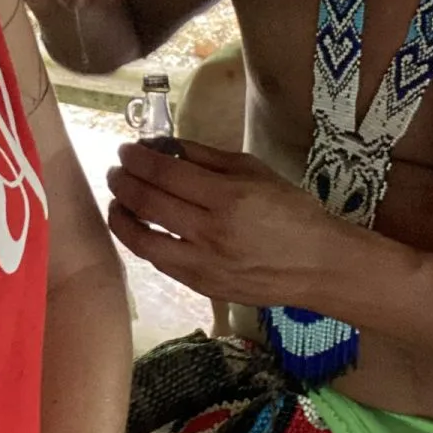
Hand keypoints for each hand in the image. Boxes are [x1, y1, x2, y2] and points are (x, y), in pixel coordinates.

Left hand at [106, 138, 346, 306]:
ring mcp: (203, 264)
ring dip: (120, 215)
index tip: (126, 150)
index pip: (165, 174)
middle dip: (123, 182)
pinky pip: (158, 261)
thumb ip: (205, 157)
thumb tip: (162, 146)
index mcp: (227, 197)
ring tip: (116, 200)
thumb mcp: (253, 170)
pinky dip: (140, 241)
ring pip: (142, 240)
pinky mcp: (201, 286)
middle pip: (148, 203)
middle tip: (115, 170)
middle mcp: (211, 232)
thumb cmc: (290, 210)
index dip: (138, 159)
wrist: (316, 265)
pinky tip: (136, 227)